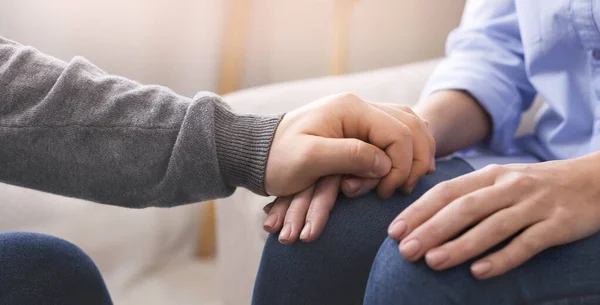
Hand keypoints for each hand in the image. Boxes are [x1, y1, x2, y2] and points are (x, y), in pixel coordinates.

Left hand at [264, 95, 434, 242]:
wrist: (259, 152)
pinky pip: (396, 133)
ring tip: (407, 181)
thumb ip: (349, 156)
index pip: (398, 133)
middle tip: (400, 190)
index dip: (400, 165)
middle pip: (410, 126)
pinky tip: (407, 168)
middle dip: (413, 161)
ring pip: (408, 126)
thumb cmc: (278, 157)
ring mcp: (360, 116)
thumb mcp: (309, 159)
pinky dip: (407, 150)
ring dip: (415, 154)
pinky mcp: (358, 129)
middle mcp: (360, 107)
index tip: (384, 192)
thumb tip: (384, 163)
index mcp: (352, 109)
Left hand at [388, 153, 599, 278]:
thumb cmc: (535, 186)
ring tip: (432, 262)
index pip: (447, 191)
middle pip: (464, 208)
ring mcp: (534, 205)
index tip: (394, 231)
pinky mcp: (557, 225)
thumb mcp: (501, 181)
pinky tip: (480, 273)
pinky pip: (527, 243)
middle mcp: (509, 187)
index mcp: (490, 175)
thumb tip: (426, 216)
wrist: (594, 181)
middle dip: (431, 229)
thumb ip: (470, 194)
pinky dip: (503, 258)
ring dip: (460, 245)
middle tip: (405, 251)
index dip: (419, 211)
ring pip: (492, 226)